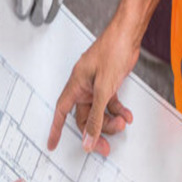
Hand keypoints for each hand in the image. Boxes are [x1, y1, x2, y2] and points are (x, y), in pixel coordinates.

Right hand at [48, 14, 136, 156]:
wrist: (128, 35)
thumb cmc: (112, 50)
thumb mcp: (104, 89)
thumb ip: (97, 116)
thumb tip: (89, 138)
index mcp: (76, 85)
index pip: (61, 112)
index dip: (56, 129)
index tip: (53, 143)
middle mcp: (84, 87)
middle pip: (85, 117)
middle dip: (95, 131)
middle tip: (104, 146)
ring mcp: (96, 86)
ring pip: (99, 112)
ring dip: (110, 121)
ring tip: (122, 123)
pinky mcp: (108, 84)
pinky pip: (110, 104)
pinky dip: (118, 111)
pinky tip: (126, 115)